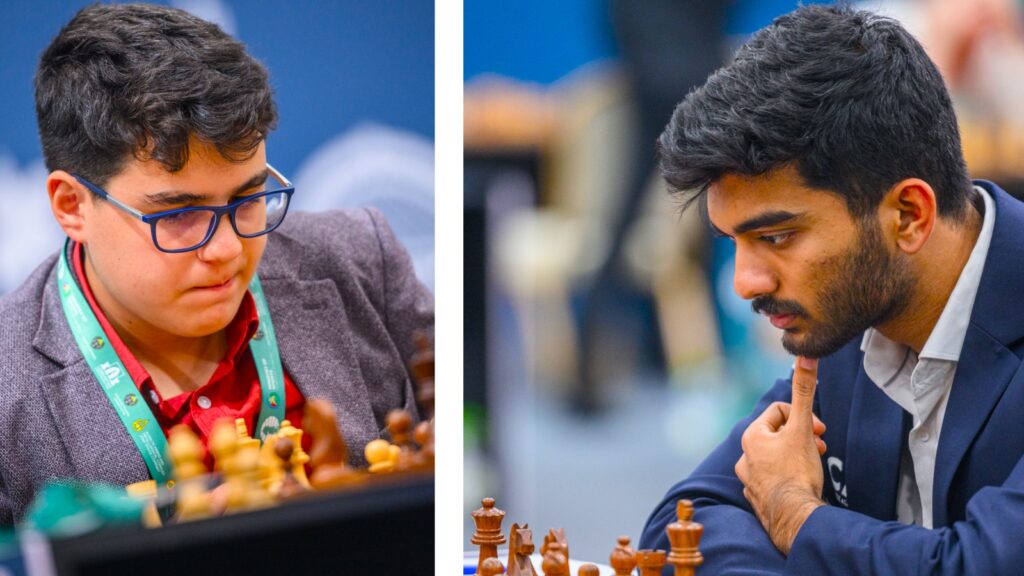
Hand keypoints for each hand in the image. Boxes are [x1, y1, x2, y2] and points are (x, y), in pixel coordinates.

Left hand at [735, 356, 825, 554]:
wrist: (795, 518)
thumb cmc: (797, 471)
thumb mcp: (803, 428)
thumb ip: (804, 393)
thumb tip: (806, 357)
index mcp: (752, 436)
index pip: (780, 412)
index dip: (804, 418)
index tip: (820, 431)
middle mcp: (744, 456)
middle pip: (778, 435)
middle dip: (801, 437)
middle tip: (819, 447)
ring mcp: (749, 480)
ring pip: (775, 458)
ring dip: (795, 456)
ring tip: (811, 467)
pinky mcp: (757, 499)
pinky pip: (773, 480)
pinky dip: (787, 477)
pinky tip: (799, 484)